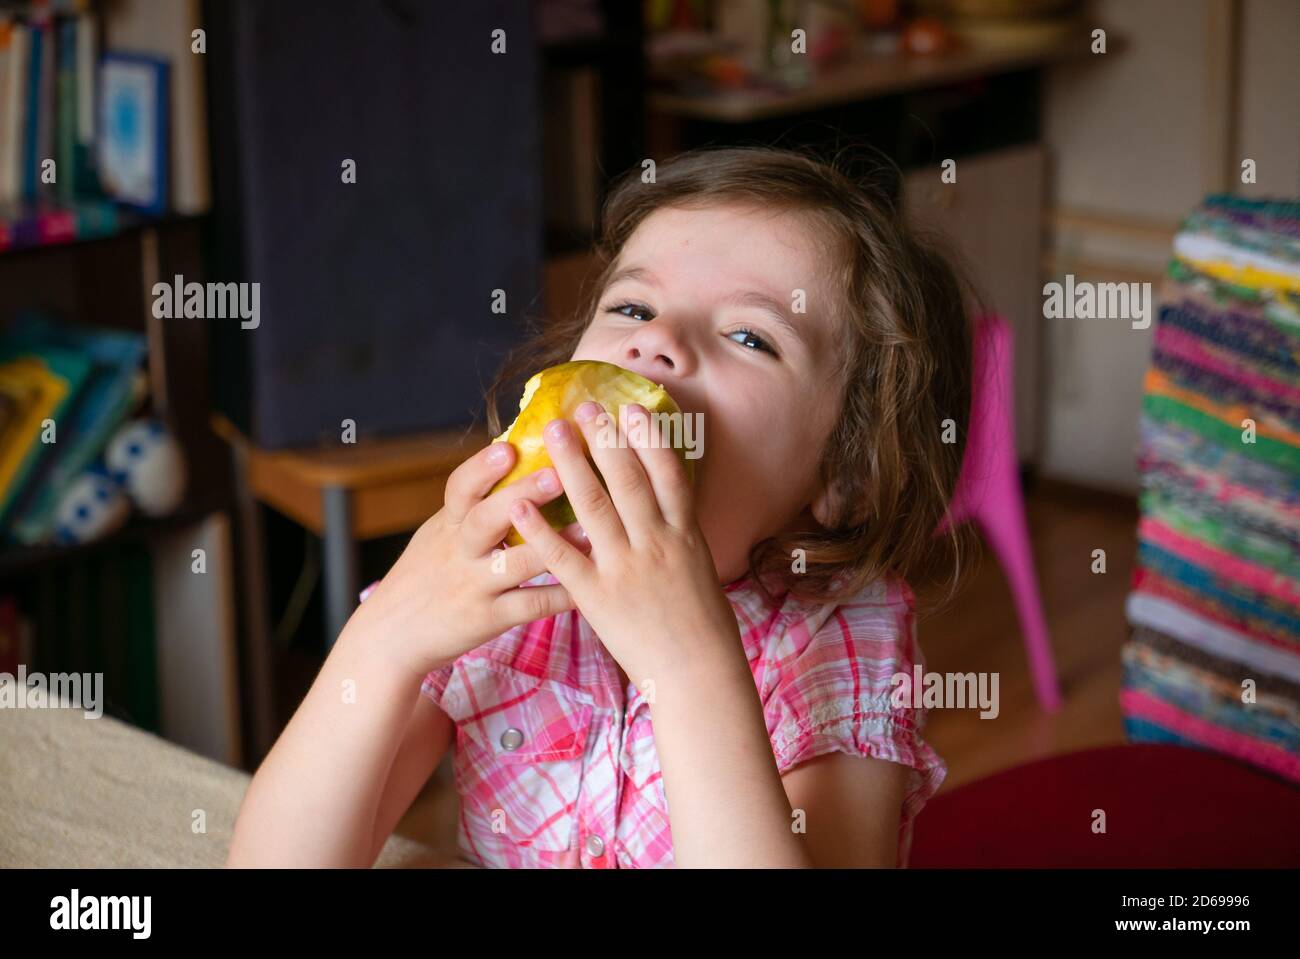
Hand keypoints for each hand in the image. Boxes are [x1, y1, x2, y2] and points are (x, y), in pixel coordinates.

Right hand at [345, 440, 587, 676]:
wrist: (393, 635)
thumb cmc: (425, 575)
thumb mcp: (438, 534)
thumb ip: (471, 505)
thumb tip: (510, 452)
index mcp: (448, 525)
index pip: (459, 488)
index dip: (483, 468)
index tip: (509, 448)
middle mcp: (459, 552)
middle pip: (487, 518)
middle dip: (523, 495)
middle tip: (557, 475)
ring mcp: (473, 586)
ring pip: (515, 563)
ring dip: (554, 545)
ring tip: (589, 528)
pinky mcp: (488, 619)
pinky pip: (530, 605)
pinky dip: (560, 595)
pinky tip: (587, 583)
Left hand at [505, 401, 741, 690]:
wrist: (699, 674)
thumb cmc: (704, 626)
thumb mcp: (700, 568)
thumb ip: (678, 534)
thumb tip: (667, 502)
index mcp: (685, 535)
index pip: (668, 475)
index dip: (648, 438)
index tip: (631, 409)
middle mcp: (657, 544)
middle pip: (627, 480)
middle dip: (604, 438)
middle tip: (584, 407)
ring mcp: (626, 569)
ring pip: (594, 506)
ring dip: (570, 465)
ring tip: (553, 433)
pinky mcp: (598, 597)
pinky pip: (563, 557)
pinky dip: (540, 528)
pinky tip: (521, 504)